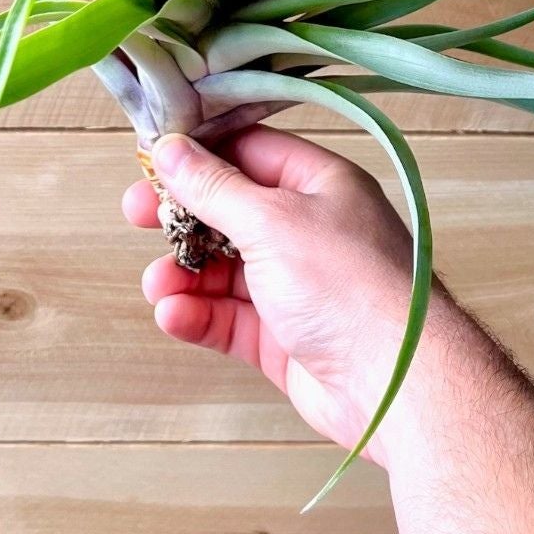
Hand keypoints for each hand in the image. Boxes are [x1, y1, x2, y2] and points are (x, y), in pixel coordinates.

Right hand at [121, 125, 449, 467]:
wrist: (396, 382)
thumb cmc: (355, 289)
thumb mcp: (271, 220)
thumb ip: (214, 187)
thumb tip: (173, 150)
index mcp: (319, 184)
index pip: (249, 152)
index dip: (200, 154)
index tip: (154, 158)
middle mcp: (309, 229)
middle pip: (230, 210)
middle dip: (182, 215)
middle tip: (138, 213)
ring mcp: (297, 285)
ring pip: (224, 269)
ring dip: (184, 273)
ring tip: (158, 282)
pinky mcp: (285, 337)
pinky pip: (229, 317)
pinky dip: (198, 314)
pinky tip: (175, 314)